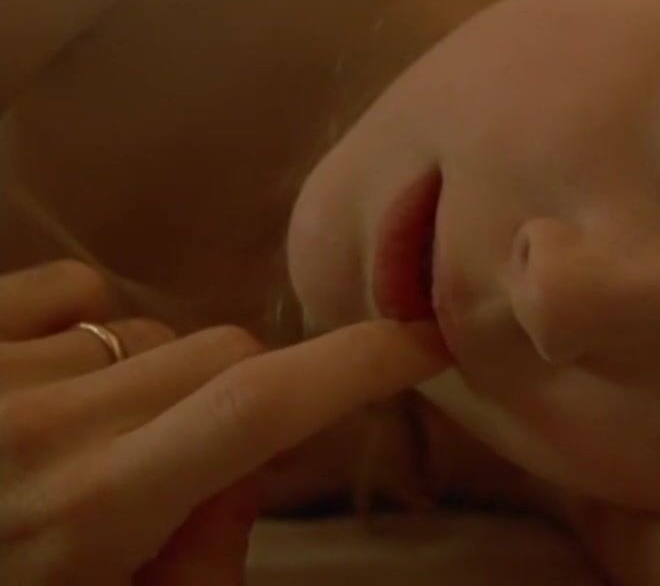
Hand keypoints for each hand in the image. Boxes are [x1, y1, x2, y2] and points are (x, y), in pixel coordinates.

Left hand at [0, 261, 451, 584]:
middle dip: (245, 397)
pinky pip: (74, 290)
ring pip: (153, 332)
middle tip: (193, 467)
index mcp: (92, 513)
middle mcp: (42, 425)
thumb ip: (203, 564)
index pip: (259, 409)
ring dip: (158, 383)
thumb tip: (239, 473)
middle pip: (222, 353)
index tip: (428, 334)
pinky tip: (52, 386)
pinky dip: (93, 330)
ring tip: (91, 446)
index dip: (358, 361)